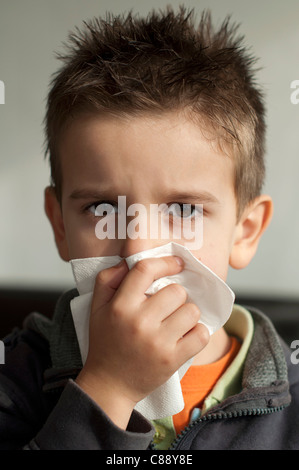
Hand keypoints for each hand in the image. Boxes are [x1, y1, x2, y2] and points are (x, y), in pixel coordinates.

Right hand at [75, 255, 208, 427]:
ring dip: (187, 314)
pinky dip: (198, 333)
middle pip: (176, 291)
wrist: (110, 384)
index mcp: (120, 306)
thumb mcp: (97, 307)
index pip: (146, 270)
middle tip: (167, 306)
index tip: (176, 264)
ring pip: (191, 311)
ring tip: (176, 321)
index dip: (165, 262)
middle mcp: (139, 322)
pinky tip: (186, 335)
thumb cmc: (106, 341)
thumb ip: (108, 279)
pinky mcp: (172, 360)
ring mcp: (157, 342)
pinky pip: (201, 334)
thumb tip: (128, 262)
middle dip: (175, 295)